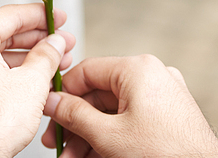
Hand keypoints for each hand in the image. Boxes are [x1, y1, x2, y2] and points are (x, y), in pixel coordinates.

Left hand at [0, 3, 74, 157]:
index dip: (41, 16)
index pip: (10, 15)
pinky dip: (11, 71)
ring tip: (57, 61)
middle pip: (4, 33)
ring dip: (28, 57)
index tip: (60, 17)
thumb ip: (46, 55)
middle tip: (64, 41)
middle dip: (38, 39)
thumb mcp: (30, 84)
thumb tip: (56, 42)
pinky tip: (36, 77)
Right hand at [43, 55, 217, 157]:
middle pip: (99, 94)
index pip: (86, 70)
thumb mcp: (108, 135)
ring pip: (114, 110)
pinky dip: (112, 136)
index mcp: (137, 68)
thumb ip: (74, 115)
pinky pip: (131, 119)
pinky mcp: (169, 114)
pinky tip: (95, 157)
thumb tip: (51, 101)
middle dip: (76, 123)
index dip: (63, 93)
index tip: (48, 112)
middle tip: (57, 144)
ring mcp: (163, 95)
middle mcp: (152, 74)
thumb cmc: (165, 155)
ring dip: (91, 135)